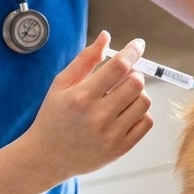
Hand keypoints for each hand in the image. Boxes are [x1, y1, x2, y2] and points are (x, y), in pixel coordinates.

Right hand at [25, 31, 152, 182]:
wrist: (47, 157)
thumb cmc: (53, 117)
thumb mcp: (61, 84)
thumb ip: (85, 59)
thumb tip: (106, 36)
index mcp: (81, 97)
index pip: (119, 67)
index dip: (132, 51)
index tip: (138, 44)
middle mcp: (98, 117)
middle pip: (136, 83)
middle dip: (133, 73)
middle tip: (122, 75)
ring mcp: (111, 135)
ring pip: (144, 102)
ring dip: (138, 93)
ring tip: (122, 95)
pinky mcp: (120, 149)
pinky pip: (146, 122)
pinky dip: (140, 112)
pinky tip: (125, 112)